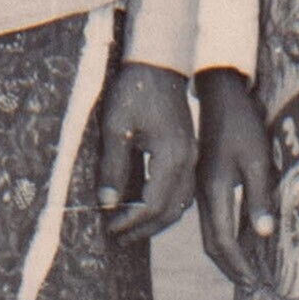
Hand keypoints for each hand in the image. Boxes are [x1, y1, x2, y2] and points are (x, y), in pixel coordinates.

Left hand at [90, 63, 196, 240]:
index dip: (131, 221)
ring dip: (156, 219)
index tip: (110, 226)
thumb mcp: (116, 127)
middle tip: (118, 235)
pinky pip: (183, 189)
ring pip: (181, 202)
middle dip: (145, 228)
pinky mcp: (189, 152)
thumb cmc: (135, 91)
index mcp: (172, 157)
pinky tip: (145, 205)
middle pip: (171, 210)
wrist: (159, 64)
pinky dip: (166, 203)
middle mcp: (188, 161)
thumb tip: (106, 202)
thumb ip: (112, 167)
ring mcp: (192, 157)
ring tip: (130, 226)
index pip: (154, 204)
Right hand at [192, 69, 275, 286]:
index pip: (223, 240)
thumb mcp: (258, 159)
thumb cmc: (243, 124)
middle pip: (211, 242)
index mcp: (215, 189)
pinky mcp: (204, 180)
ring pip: (208, 230)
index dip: (237, 265)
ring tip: (244, 267)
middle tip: (248, 283)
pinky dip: (222, 234)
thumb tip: (262, 235)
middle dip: (229, 266)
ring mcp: (200, 187)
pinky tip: (238, 237)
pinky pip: (210, 217)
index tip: (253, 282)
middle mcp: (202, 193)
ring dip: (225, 253)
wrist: (220, 95)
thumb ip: (259, 198)